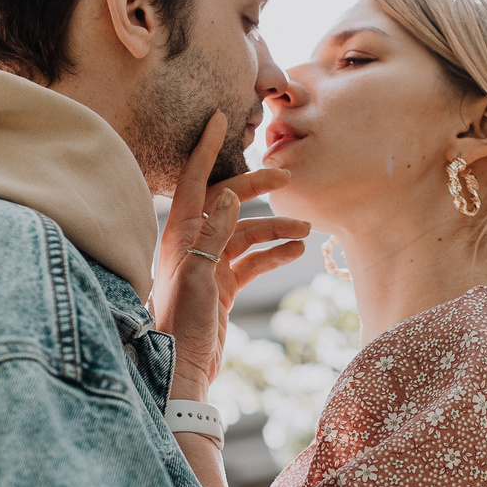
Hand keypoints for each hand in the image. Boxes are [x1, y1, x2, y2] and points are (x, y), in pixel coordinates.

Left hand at [152, 111, 305, 397]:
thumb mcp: (200, 275)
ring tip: (306, 230)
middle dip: (256, 188)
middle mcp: (193, 243)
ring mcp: (208, 264)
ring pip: (246, 233)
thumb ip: (214, 234)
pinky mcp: (222, 286)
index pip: (194, 179)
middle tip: (286, 176)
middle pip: (227, 202)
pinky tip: (296, 253)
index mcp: (180, 234)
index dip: (206, 147)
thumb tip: (229, 196)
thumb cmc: (182, 323)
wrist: (181, 369)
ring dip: (275, 229)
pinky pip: (252, 261)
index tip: (220, 118)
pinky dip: (273, 255)